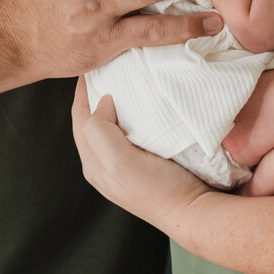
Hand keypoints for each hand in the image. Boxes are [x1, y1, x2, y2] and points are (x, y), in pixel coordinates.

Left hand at [72, 77, 210, 235]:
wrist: (194, 210)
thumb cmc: (157, 190)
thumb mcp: (120, 162)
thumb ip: (101, 131)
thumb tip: (103, 102)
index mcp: (93, 161)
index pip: (80, 115)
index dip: (83, 88)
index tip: (93, 63)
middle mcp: (104, 162)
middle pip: (92, 118)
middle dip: (96, 91)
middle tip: (109, 67)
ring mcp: (125, 163)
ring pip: (111, 123)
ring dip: (116, 101)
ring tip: (126, 78)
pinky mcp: (144, 161)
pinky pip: (131, 130)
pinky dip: (133, 112)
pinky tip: (145, 103)